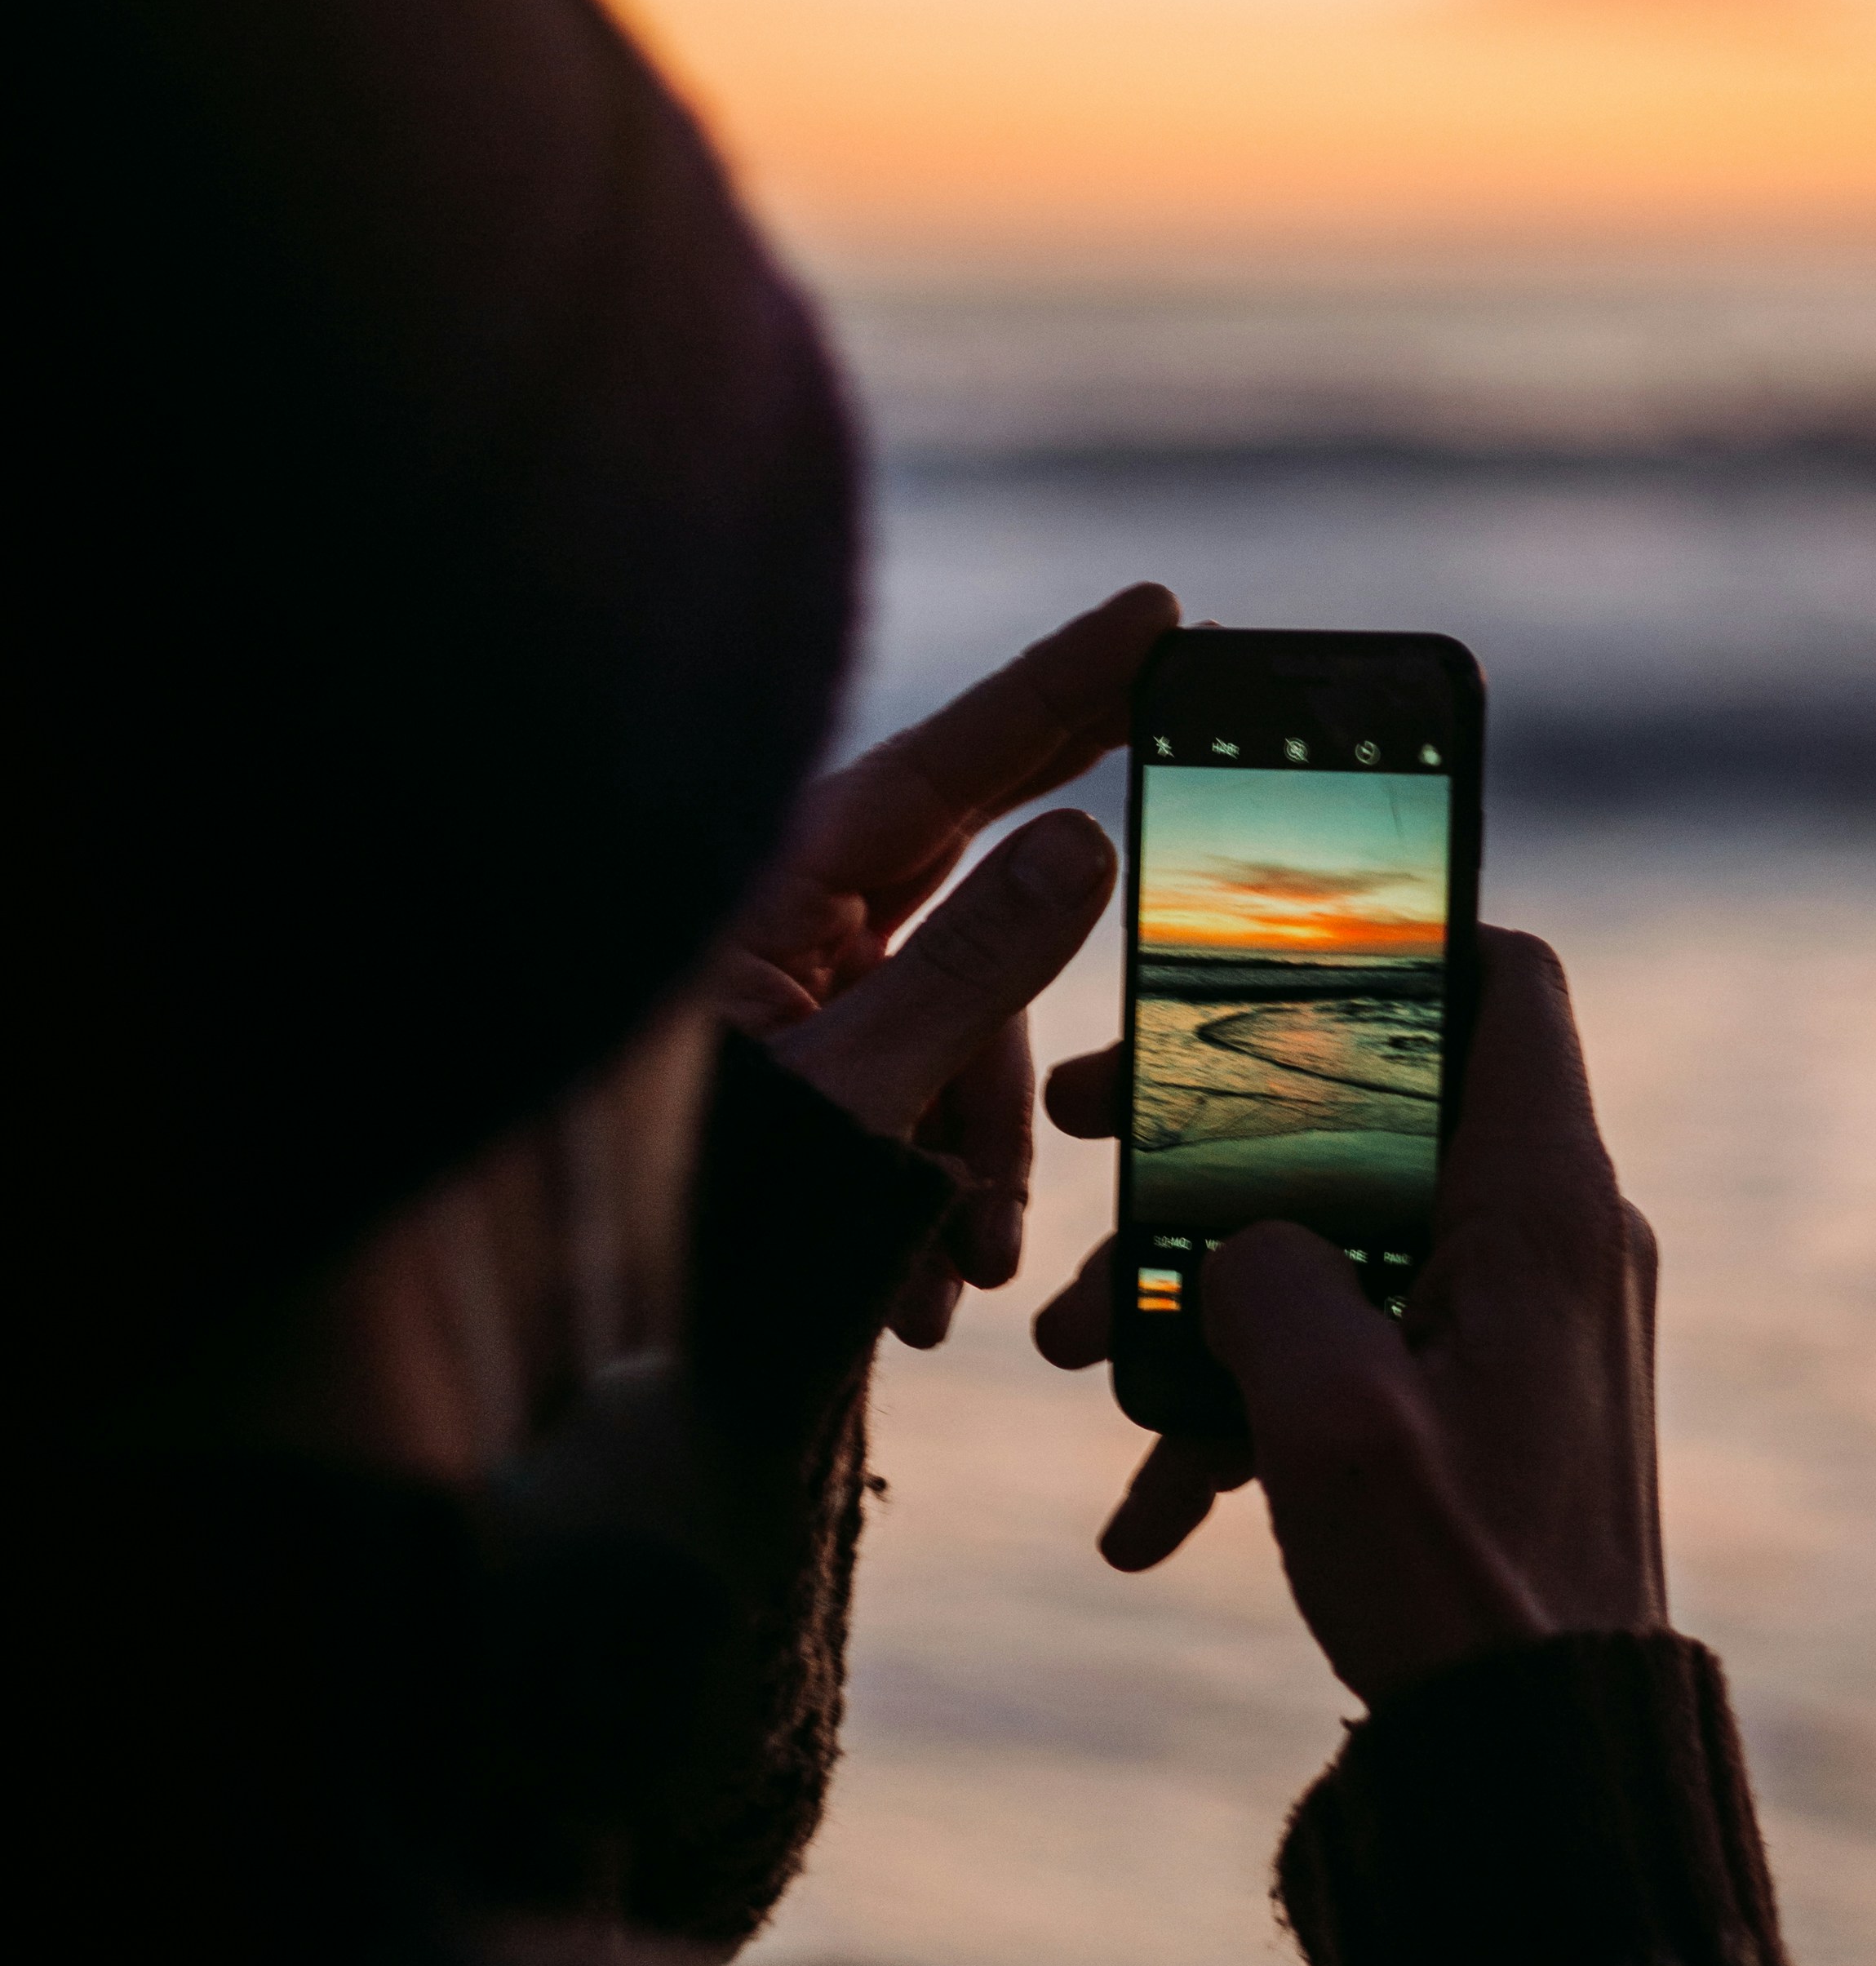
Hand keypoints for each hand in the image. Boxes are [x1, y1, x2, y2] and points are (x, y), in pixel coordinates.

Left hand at [720, 584, 1174, 1344]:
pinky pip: (922, 1095)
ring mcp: (808, 1002)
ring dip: (980, 1151)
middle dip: (1067, 883)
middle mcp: (796, 924)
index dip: (1065, 685)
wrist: (606, 1351)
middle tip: (1179, 735)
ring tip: (957, 1275)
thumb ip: (977, 968)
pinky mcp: (820, 1078)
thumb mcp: (851, 1093)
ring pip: (967, 1022)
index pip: (952, 761)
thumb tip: (1084, 843)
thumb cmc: (690, 1209)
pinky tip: (919, 1294)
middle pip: (973, 859)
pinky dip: (939, 1188)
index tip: (1158, 614)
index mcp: (782, 892)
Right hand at [1032, 930, 1666, 1704]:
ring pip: (1338, 1231)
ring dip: (1206, 1286)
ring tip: (1085, 1363)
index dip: (1383, 942)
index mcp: (1541, 1202)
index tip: (1242, 966)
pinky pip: (1358, 1344)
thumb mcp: (1328, 1414)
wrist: (1542, 1762)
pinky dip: (1258, 1398)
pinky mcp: (1485, 1399)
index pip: (1500, 980)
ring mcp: (1516, 1320)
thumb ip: (1260, 1273)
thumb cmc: (1461, 1583)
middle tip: (1075, 1137)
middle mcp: (1545, 1237)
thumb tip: (1235, 1245)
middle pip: (1369, 1101)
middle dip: (1211, 1132)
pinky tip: (1152, 1512)